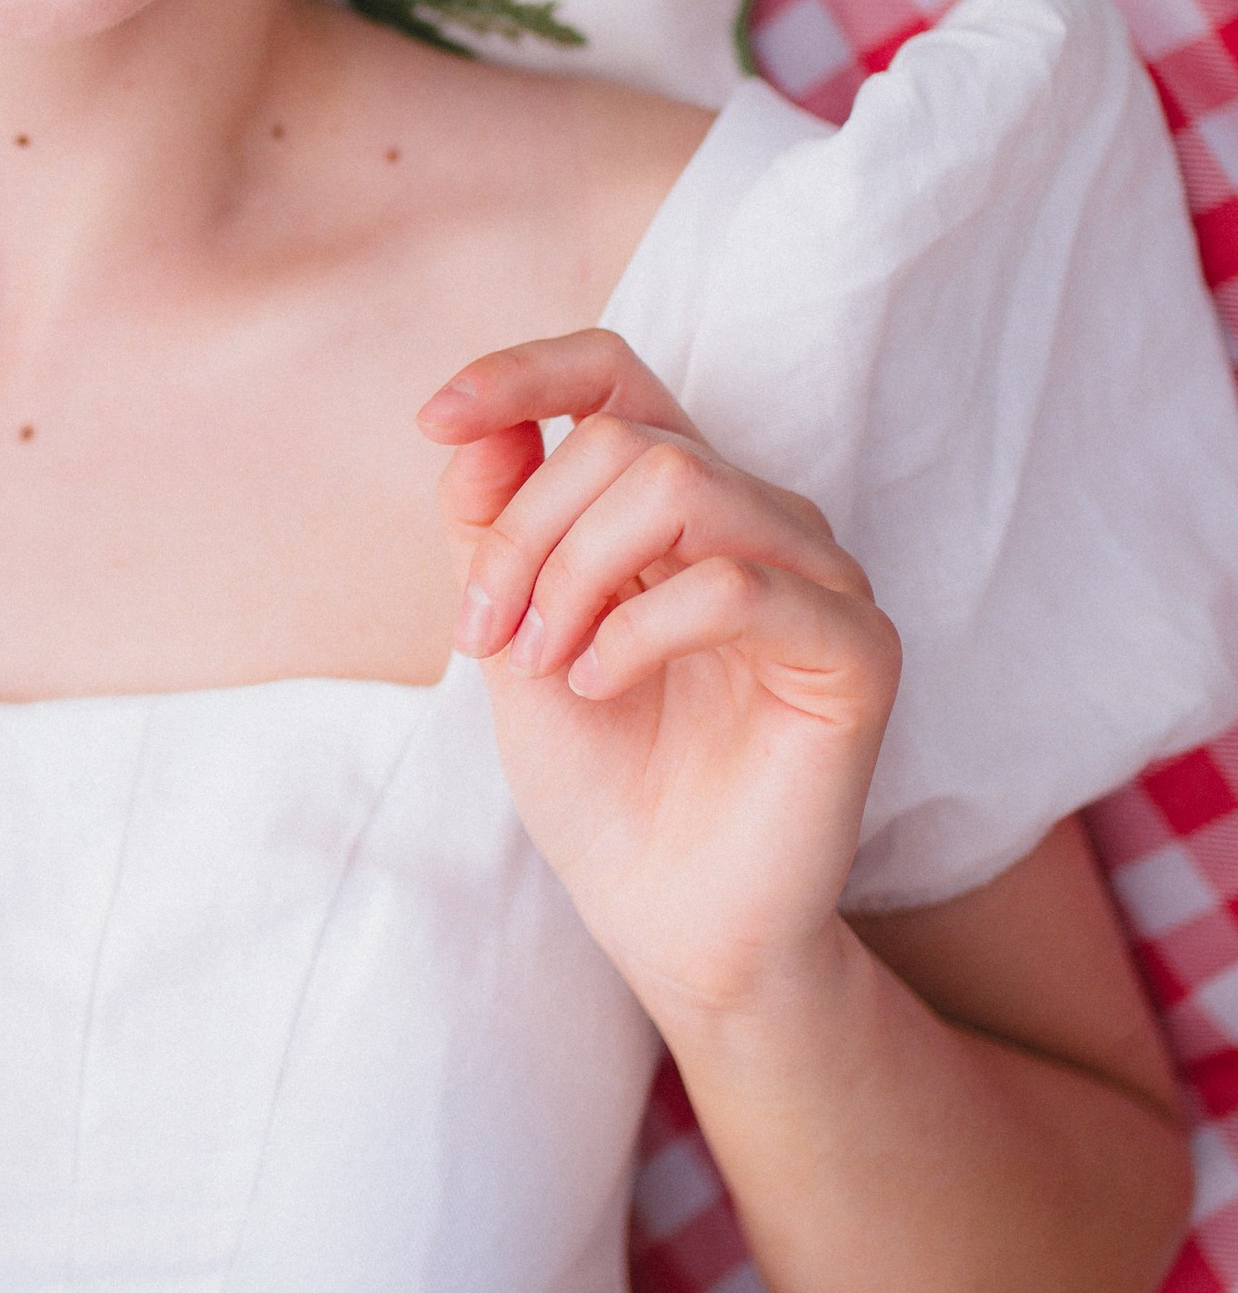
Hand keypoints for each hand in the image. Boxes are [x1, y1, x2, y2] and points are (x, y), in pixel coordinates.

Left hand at [418, 331, 900, 1032]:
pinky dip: (642, 630)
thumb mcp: (514, 638)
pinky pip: (737, 584)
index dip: (525, 373)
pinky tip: (599, 686)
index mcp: (683, 506)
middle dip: (525, 532)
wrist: (662, 919)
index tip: (436, 418)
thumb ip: (494, 529)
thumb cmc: (599, 782)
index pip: (618, 377)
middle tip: (486, 636)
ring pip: (680, 485)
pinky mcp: (857, 650)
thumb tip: (471, 428)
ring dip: (576, 573)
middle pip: (628, 441)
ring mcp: (818, 580)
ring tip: (546, 661)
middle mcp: (760, 521)